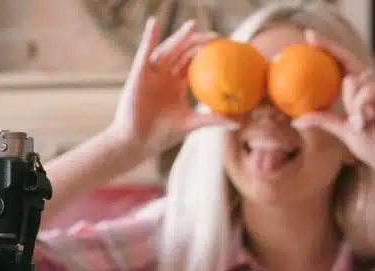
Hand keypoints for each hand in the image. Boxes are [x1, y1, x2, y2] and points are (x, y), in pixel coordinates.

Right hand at [108, 16, 234, 156]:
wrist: (137, 143)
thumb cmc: (160, 135)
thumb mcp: (191, 124)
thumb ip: (212, 119)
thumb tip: (237, 122)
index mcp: (176, 83)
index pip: (193, 63)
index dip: (207, 54)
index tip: (225, 48)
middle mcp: (164, 75)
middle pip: (183, 52)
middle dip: (198, 42)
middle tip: (217, 36)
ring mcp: (151, 74)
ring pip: (168, 50)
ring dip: (179, 37)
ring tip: (193, 26)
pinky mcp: (138, 75)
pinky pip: (144, 53)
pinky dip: (148, 38)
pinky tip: (153, 24)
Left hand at [292, 30, 374, 177]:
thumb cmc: (372, 147)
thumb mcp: (342, 130)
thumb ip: (323, 120)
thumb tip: (295, 120)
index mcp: (364, 92)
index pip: (344, 65)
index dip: (329, 49)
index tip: (309, 38)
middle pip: (349, 64)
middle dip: (330, 48)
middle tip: (310, 37)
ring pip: (355, 82)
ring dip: (351, 104)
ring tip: (360, 123)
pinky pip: (367, 93)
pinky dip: (361, 107)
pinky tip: (366, 121)